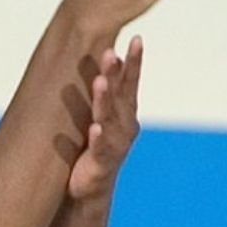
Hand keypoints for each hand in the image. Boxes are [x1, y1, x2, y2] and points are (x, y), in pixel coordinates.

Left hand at [68, 36, 142, 200]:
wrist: (89, 188)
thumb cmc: (95, 145)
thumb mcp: (101, 115)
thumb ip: (104, 91)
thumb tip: (101, 55)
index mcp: (126, 111)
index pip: (131, 81)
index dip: (134, 61)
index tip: (137, 38)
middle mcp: (125, 125)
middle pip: (121, 95)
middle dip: (117, 73)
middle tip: (112, 52)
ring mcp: (115, 143)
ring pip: (108, 117)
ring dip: (104, 99)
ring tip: (100, 81)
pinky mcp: (102, 162)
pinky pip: (100, 147)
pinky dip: (98, 137)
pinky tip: (95, 127)